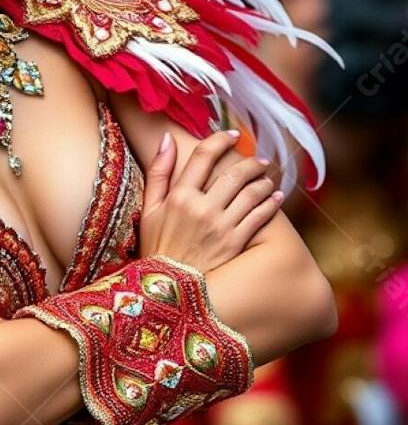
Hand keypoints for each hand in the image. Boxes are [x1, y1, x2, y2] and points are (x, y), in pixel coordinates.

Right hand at [139, 129, 282, 273]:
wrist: (168, 290)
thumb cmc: (157, 248)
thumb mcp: (148, 210)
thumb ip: (158, 173)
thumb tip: (168, 140)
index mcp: (179, 197)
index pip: (204, 156)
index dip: (221, 140)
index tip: (232, 135)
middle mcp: (202, 208)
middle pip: (234, 172)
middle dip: (251, 162)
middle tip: (258, 161)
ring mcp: (221, 226)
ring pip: (252, 191)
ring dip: (264, 180)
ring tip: (267, 177)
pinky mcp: (236, 242)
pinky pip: (260, 215)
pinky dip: (271, 202)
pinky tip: (276, 197)